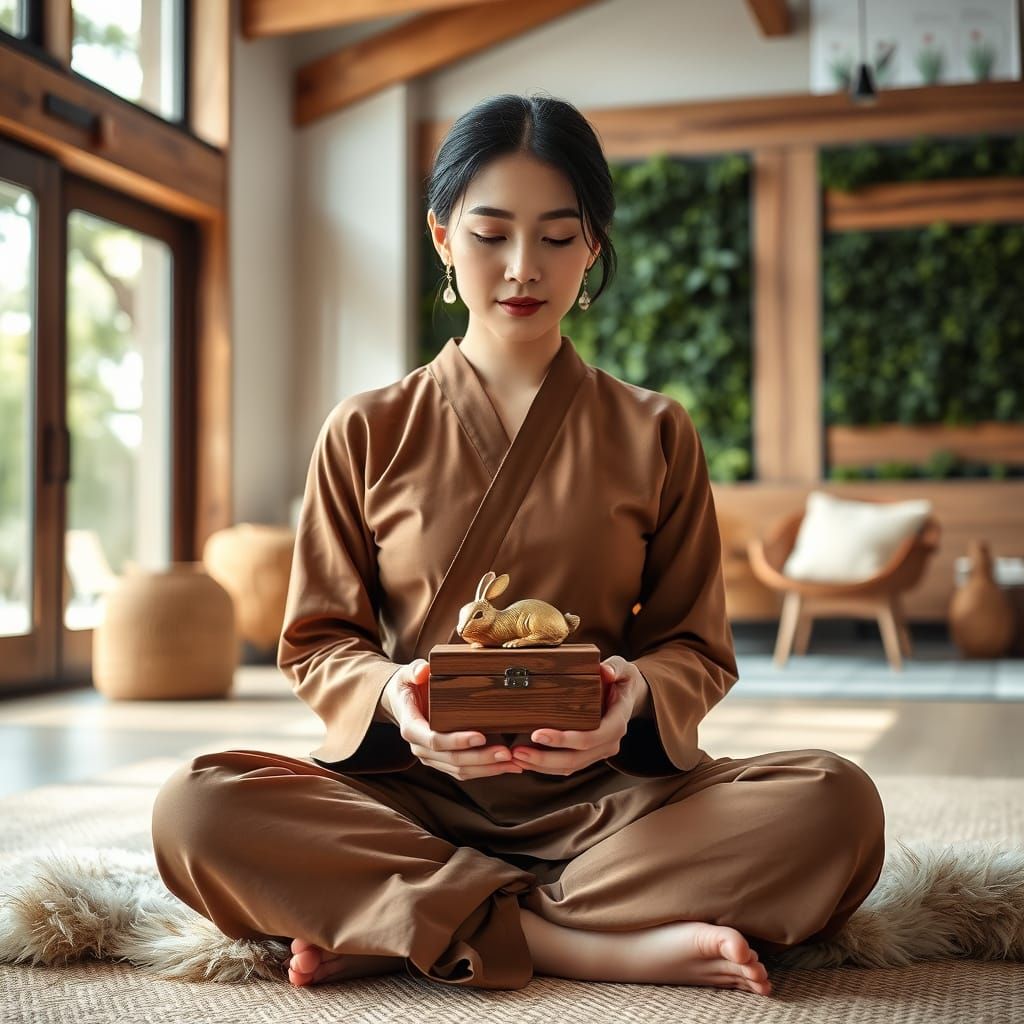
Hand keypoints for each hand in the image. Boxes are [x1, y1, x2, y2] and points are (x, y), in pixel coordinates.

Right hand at [383, 660, 523, 780]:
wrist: (402, 702)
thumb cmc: (409, 686)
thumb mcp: (408, 674)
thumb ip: (415, 671)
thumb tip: (423, 671)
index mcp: (411, 727)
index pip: (435, 740)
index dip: (458, 741)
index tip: (481, 736)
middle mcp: (420, 747)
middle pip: (452, 758)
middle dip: (481, 757)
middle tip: (506, 752)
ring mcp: (431, 757)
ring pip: (459, 769)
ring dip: (487, 768)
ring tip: (512, 762)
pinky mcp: (441, 761)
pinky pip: (462, 771)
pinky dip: (485, 770)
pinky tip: (505, 766)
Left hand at [509, 656, 646, 776]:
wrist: (629, 696)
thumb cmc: (621, 680)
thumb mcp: (622, 668)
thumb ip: (614, 668)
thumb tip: (604, 670)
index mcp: (617, 723)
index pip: (590, 738)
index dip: (564, 740)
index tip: (537, 734)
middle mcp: (609, 742)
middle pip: (576, 759)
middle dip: (545, 758)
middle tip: (518, 751)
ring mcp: (599, 752)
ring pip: (570, 767)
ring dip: (541, 766)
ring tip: (516, 757)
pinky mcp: (589, 755)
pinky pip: (568, 766)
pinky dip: (546, 766)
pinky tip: (526, 760)